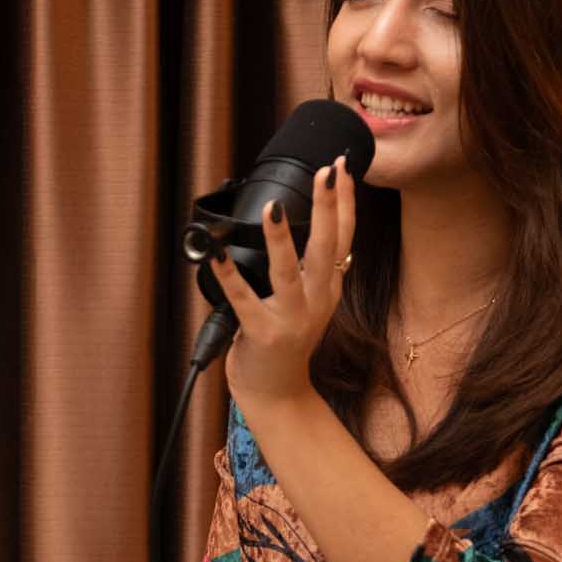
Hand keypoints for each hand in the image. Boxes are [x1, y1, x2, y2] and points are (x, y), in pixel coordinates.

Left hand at [209, 153, 354, 408]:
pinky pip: (243, 301)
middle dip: (329, 208)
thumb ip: (312, 268)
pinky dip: (228, 276)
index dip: (345, 202)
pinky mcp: (262, 335)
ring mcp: (290, 320)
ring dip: (280, 240)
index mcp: (327, 288)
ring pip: (288, 273)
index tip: (341, 166)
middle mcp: (315, 301)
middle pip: (326, 248)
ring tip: (274, 208)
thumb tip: (313, 221)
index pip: (344, 237)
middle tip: (327, 172)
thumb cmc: (285, 342)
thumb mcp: (310, 302)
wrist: (277, 394)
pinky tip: (216, 255)